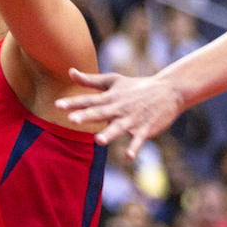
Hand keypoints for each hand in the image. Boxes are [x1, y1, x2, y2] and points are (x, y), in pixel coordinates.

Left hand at [55, 69, 185, 157]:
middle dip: (86, 116)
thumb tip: (70, 71)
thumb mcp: (113, 80)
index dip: (73, 103)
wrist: (169, 91)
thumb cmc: (136, 86)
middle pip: (100, 113)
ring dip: (109, 134)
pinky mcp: (145, 129)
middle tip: (71, 120)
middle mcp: (119, 108)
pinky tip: (128, 156)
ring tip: (99, 141)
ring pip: (118, 128)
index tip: (57, 105)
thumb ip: (90, 80)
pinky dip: (134, 147)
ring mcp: (132, 119)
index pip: (88, 100)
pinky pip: (138, 140)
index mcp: (110, 97)